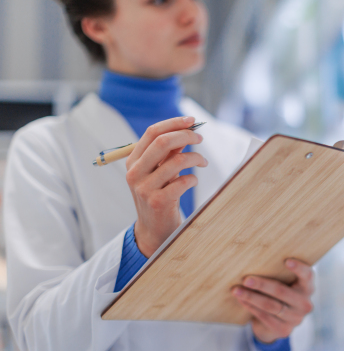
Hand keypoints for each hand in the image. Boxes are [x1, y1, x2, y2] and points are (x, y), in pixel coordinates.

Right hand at [125, 116, 207, 257]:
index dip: (174, 123)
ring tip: (203, 162)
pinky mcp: (158, 202)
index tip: (192, 120)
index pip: (152, 132)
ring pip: (177, 161)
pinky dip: (193, 178)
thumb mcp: (159, 171)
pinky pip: (183, 181)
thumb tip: (186, 130)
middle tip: (200, 138)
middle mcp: (135, 173)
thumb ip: (169, 152)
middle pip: (163, 142)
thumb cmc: (159, 195)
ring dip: (196, 157)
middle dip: (186, 135)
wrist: (154, 229)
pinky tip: (193, 181)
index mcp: (133, 161)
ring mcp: (145, 188)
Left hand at [232, 259, 313, 343]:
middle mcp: (305, 303)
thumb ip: (278, 274)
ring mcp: (296, 318)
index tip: (286, 261)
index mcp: (307, 287)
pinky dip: (251, 307)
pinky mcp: (284, 330)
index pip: (307, 275)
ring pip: (270, 305)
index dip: (299, 268)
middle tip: (245, 279)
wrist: (279, 323)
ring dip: (251, 297)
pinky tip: (241, 300)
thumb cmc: (279, 294)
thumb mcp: (284, 283)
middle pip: (281, 291)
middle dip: (262, 284)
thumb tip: (254, 261)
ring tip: (236, 290)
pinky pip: (264, 316)